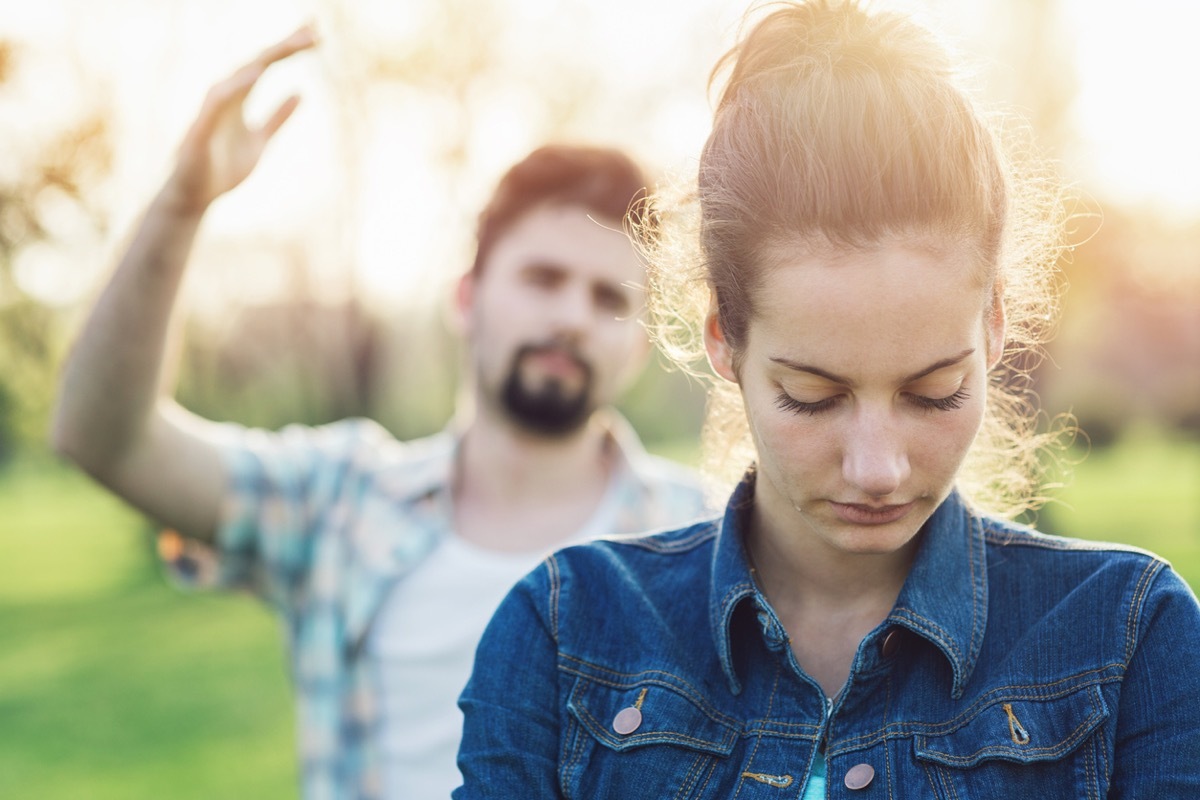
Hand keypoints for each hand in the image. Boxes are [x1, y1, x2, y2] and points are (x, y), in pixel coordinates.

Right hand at [163, 26, 316, 214]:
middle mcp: (226, 96)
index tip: (318, 34)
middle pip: (257, 62)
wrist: (195, 197)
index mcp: (239, 98)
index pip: (267, 64)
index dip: (291, 48)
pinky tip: (256, 74)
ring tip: (292, 45)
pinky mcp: (201, 127)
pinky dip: (236, 86)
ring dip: (265, 59)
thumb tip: (301, 92)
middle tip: (314, 30)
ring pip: (239, 75)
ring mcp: (213, 110)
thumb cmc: (223, 169)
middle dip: (285, 45)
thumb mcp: (261, 141)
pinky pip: (218, 101)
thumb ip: (278, 117)